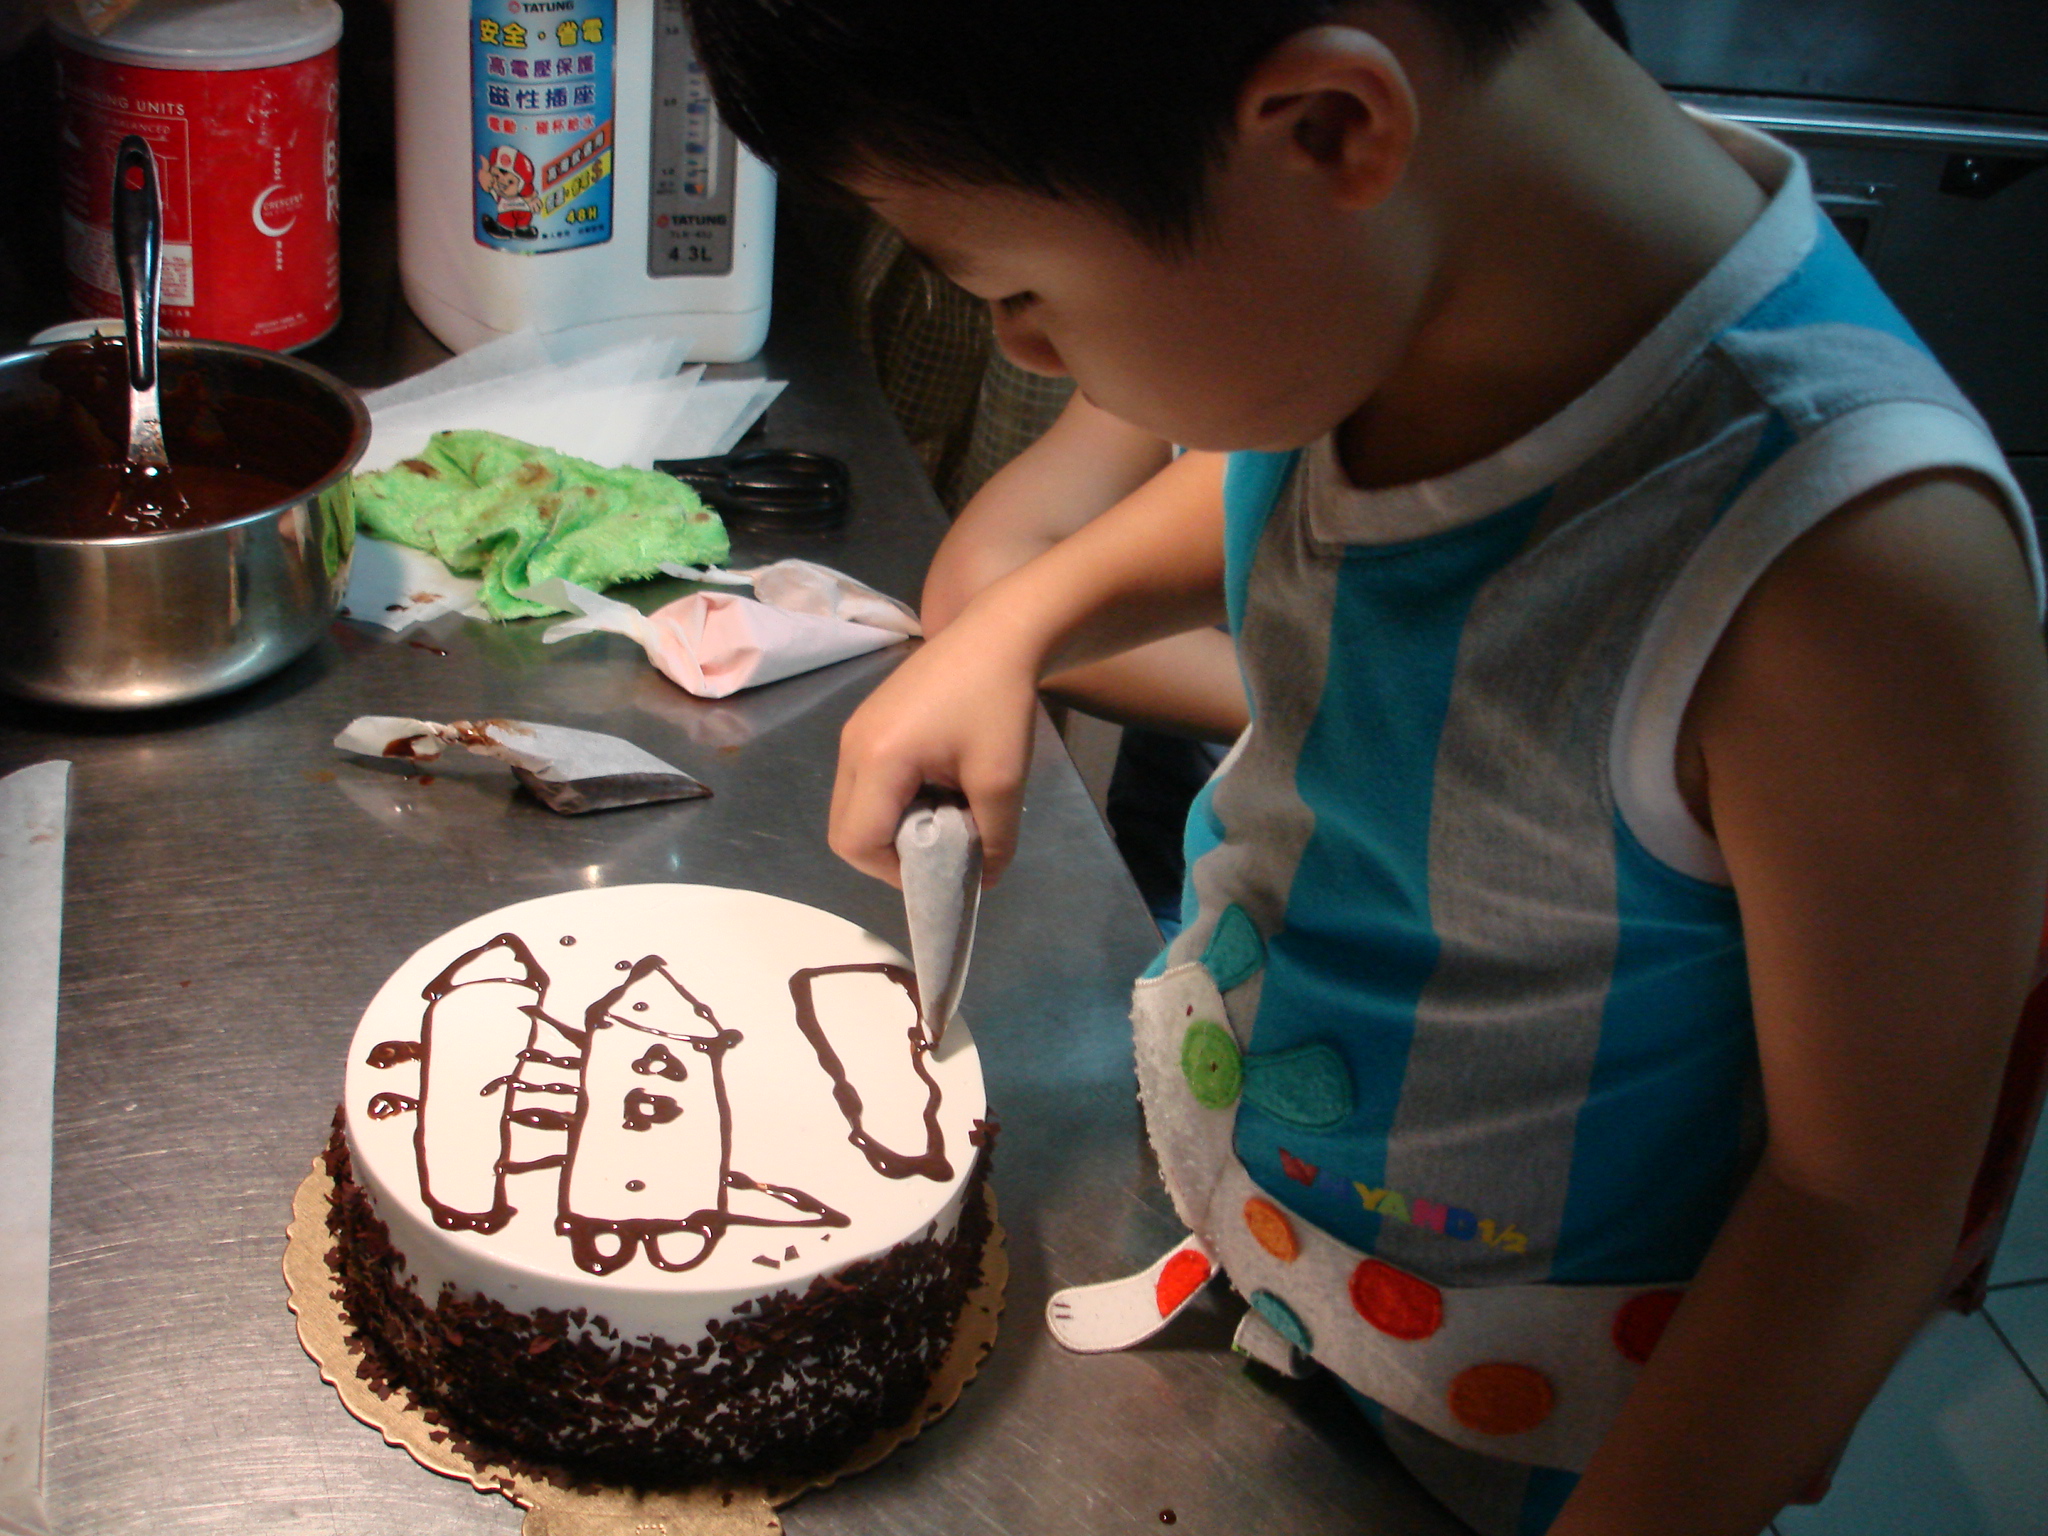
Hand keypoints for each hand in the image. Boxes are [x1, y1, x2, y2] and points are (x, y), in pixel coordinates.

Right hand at [829, 617, 1040, 887]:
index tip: (941, 867)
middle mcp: (852, 747)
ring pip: (853, 807)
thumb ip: (993, 839)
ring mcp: (855, 732)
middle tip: (940, 849)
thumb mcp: (1003, 779)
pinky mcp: (868, 723)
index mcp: (877, 759)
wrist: (998, 634)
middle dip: (889, 854)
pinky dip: (893, 801)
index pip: (856, 843)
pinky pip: (864, 782)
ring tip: (942, 815)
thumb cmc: (999, 703)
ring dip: (892, 826)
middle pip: (845, 831)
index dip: (894, 872)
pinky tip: (935, 787)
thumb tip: (986, 880)